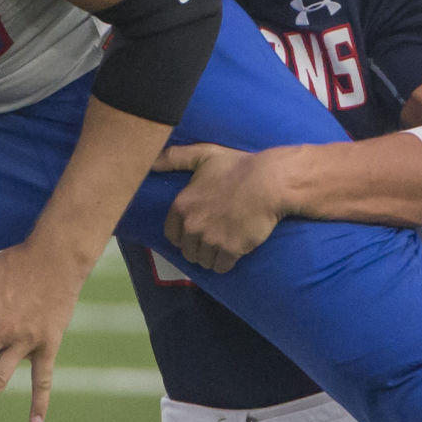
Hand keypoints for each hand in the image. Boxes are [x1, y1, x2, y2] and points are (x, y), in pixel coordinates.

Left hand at [155, 142, 287, 272]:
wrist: (269, 182)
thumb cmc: (237, 166)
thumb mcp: (203, 154)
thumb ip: (174, 158)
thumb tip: (151, 162)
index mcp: (181, 206)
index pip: (172, 235)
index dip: (184, 235)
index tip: (197, 229)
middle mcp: (192, 226)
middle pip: (187, 251)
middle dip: (198, 247)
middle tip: (214, 236)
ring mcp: (210, 240)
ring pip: (203, 261)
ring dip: (211, 256)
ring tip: (224, 243)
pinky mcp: (230, 250)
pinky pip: (220, 267)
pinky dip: (226, 263)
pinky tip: (233, 251)